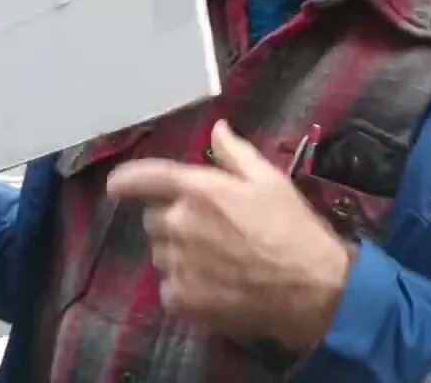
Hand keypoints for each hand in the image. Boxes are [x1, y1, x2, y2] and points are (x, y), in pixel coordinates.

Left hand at [106, 120, 352, 353]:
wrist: (313, 289)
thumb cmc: (293, 228)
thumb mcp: (270, 180)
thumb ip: (235, 153)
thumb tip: (216, 129)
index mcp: (196, 190)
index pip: (142, 178)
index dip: (125, 181)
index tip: (117, 186)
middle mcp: (177, 225)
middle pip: (153, 218)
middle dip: (172, 219)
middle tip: (207, 228)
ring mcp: (176, 265)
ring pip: (160, 254)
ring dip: (177, 253)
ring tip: (216, 260)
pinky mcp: (180, 300)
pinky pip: (168, 287)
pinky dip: (184, 285)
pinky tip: (214, 286)